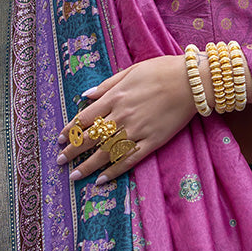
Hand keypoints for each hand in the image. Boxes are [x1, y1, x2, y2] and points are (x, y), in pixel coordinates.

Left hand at [57, 55, 197, 183]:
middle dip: (73, 151)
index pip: (85, 118)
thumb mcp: (130, 71)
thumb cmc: (161, 70)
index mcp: (115, 97)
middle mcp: (122, 116)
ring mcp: (137, 130)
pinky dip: (114, 171)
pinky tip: (102, 179)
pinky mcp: (153, 141)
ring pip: (106, 152)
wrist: (192, 81)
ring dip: (88, 165)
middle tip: (60, 162)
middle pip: (91, 138)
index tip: (60, 140)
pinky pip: (130, 159)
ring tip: (74, 175)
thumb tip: (85, 96)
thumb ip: (107, 85)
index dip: (70, 130)